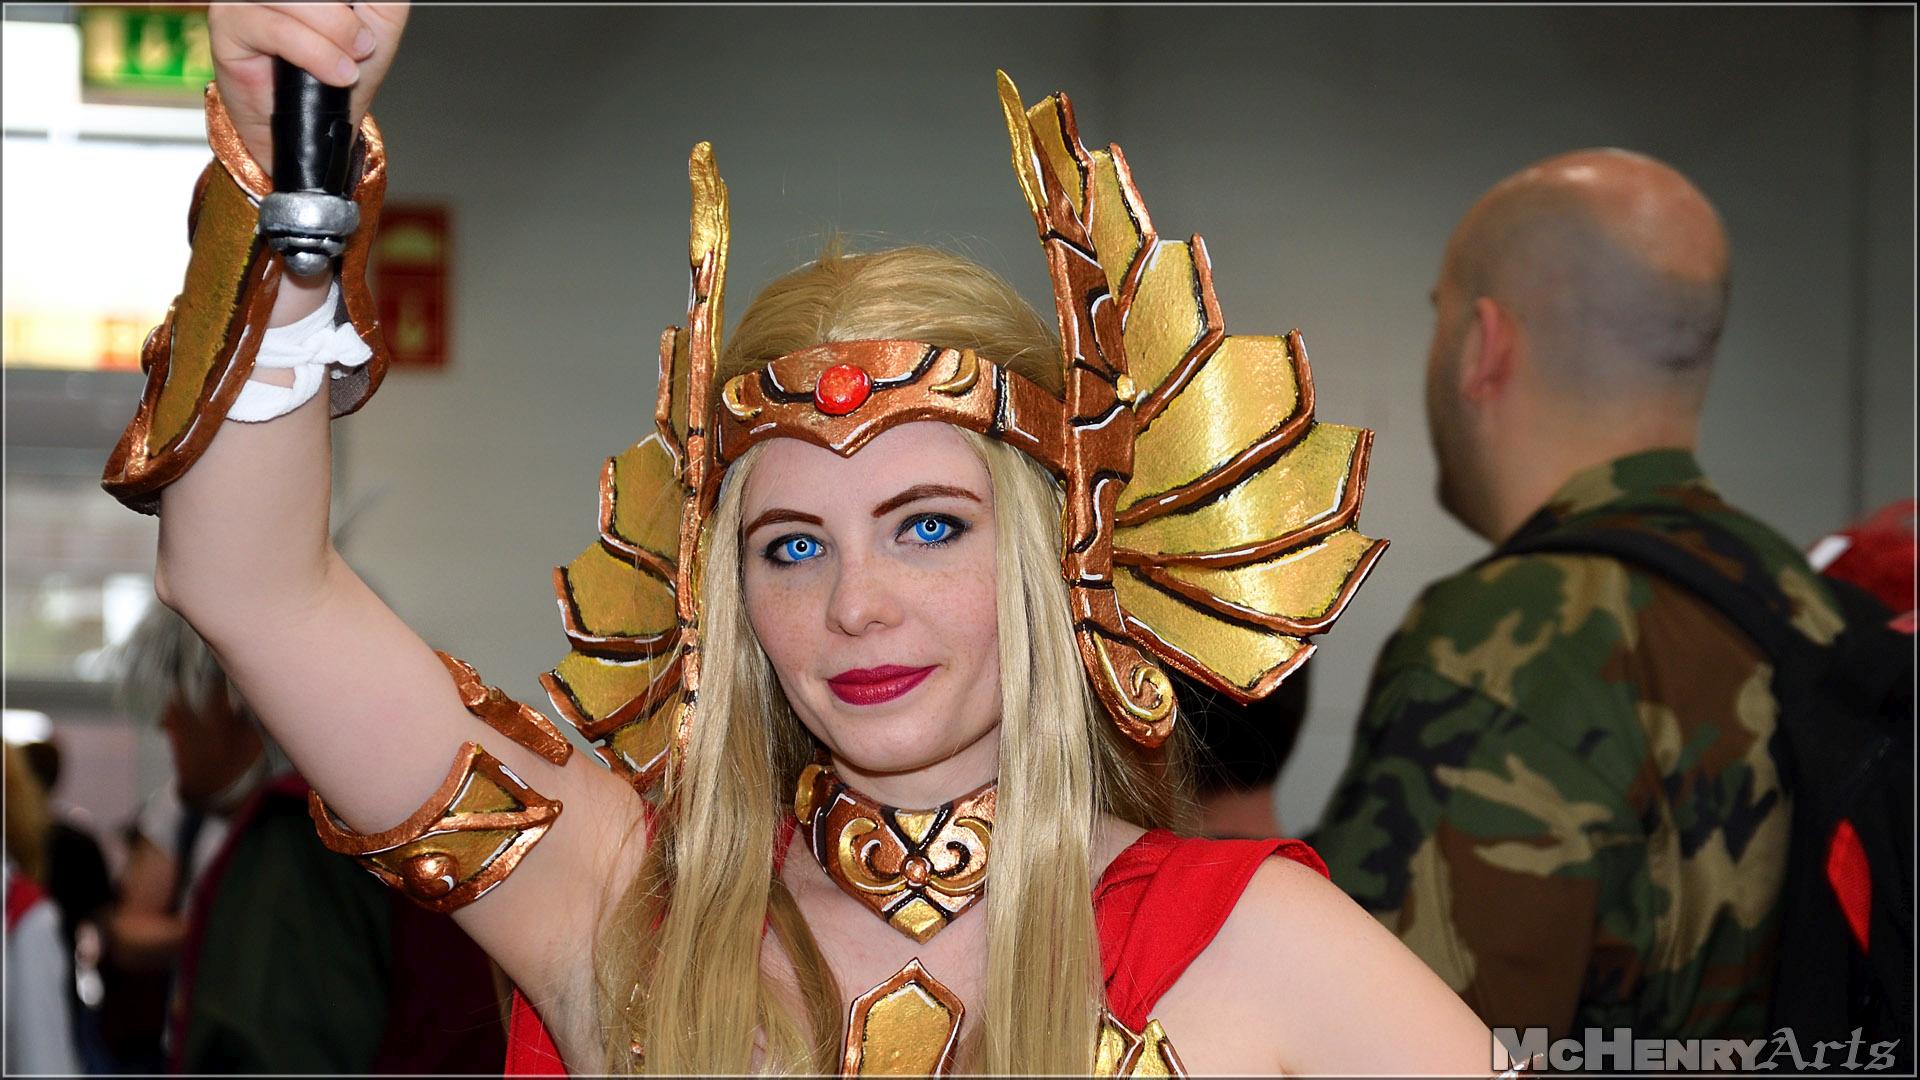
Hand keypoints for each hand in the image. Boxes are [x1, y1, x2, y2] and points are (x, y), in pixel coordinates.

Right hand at [210, 2, 409, 172]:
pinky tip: (335, 72)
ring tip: (348, 65)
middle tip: (361, 44)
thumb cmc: (345, 70)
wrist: (320, 125)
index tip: (360, 27)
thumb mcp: (380, 22)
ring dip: (334, 36)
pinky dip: (315, 54)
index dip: (348, 6)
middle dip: (346, 19)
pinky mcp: (228, 22)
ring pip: (296, 1)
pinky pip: (277, 28)